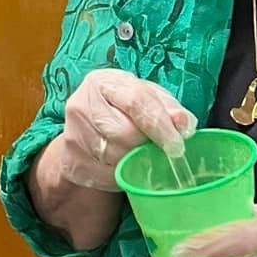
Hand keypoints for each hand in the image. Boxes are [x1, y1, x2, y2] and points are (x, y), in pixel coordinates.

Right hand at [54, 68, 195, 194]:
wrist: (87, 130)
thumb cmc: (126, 110)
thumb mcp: (150, 99)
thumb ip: (170, 108)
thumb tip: (184, 123)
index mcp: (103, 82)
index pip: (135, 101)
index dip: (160, 125)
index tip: (177, 145)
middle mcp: (81, 104)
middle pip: (123, 132)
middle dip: (147, 144)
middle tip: (158, 149)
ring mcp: (72, 134)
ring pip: (115, 156)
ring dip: (136, 160)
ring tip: (140, 154)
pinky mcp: (72, 161)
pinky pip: (106, 174)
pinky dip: (123, 173)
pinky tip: (125, 165)